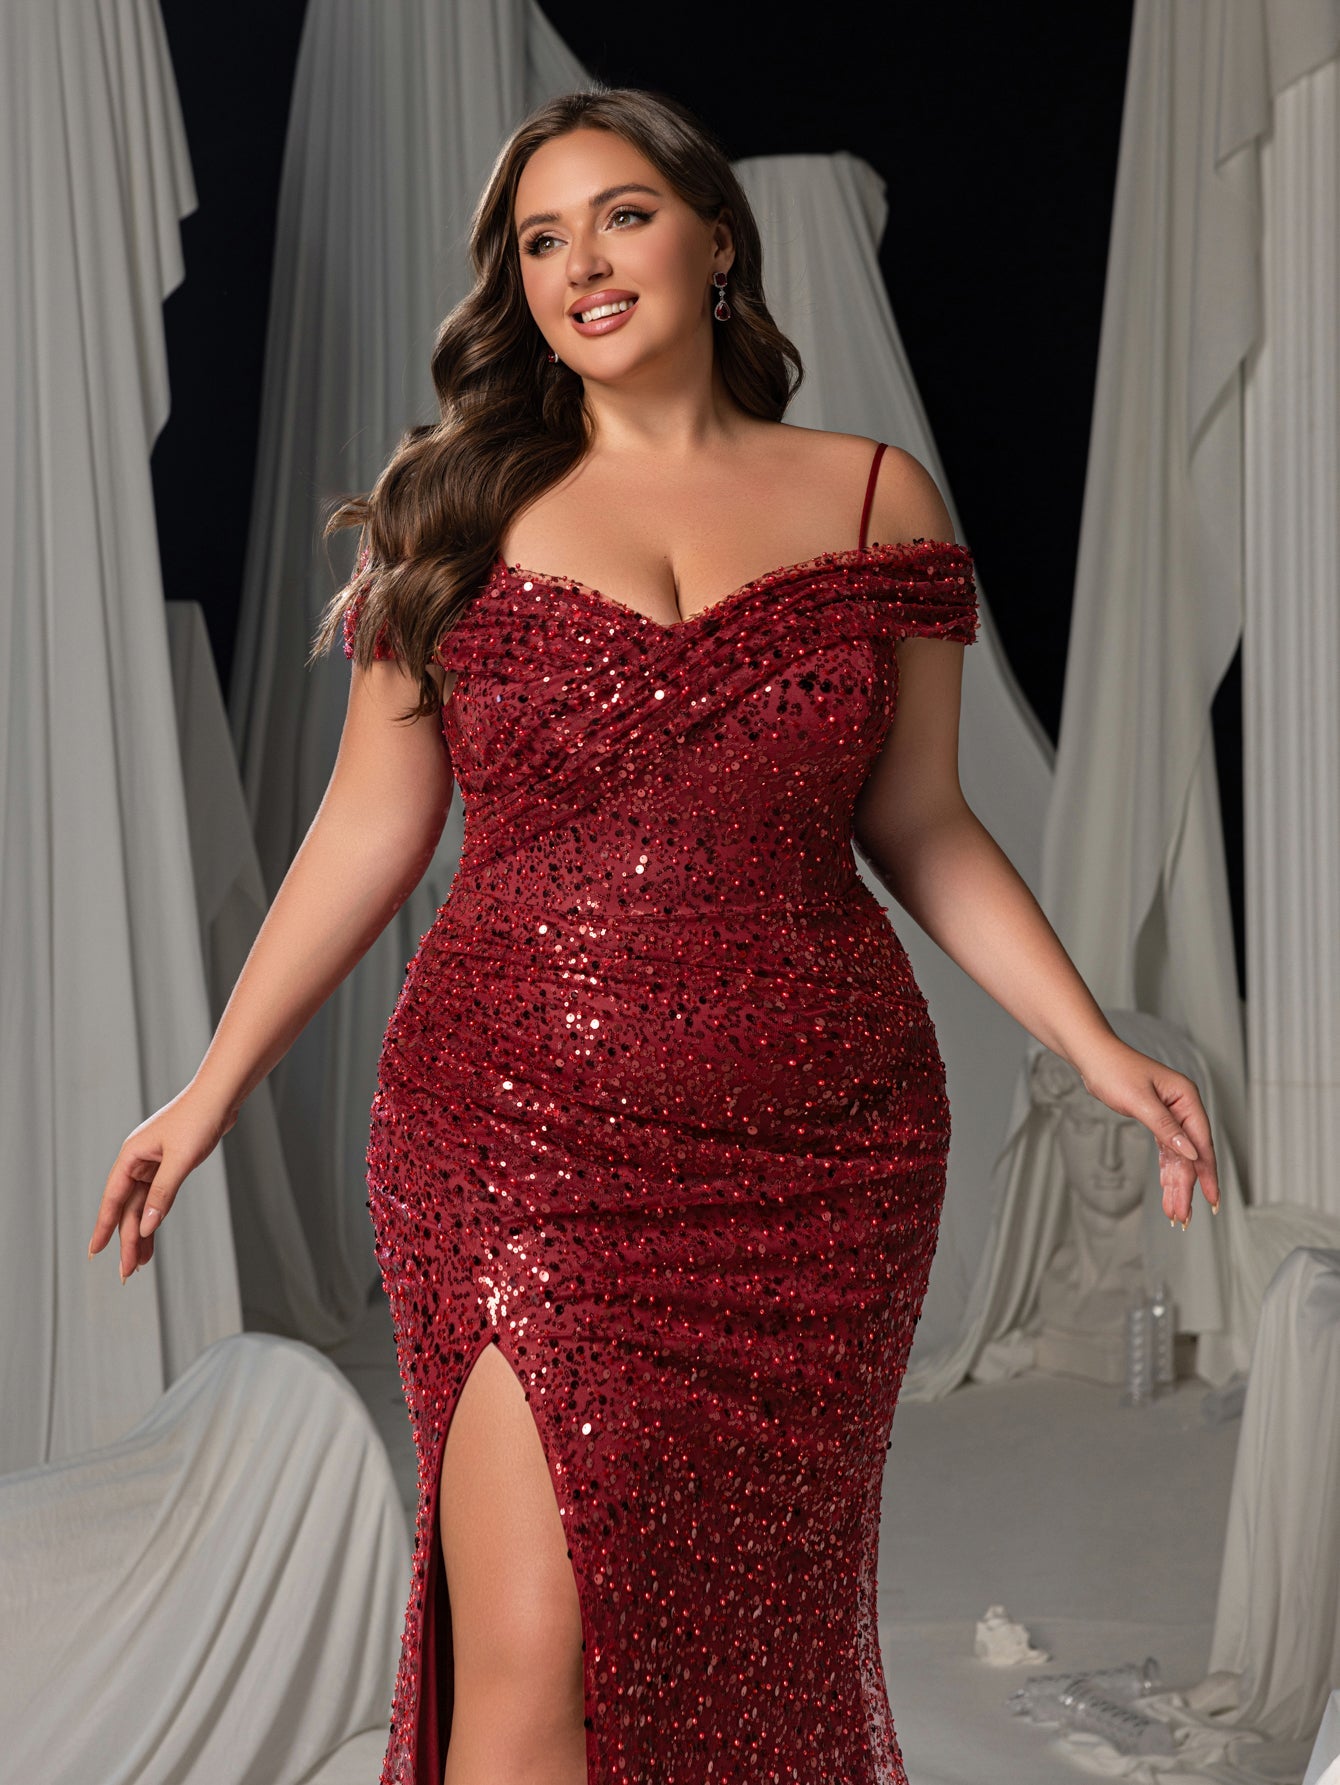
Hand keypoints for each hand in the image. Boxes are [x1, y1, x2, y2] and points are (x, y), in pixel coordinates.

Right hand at [87, 1082, 238, 1282]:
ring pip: (142, 1205)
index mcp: (131, 1156)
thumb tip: (146, 1225)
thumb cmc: (199, 1119)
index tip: (94, 1251)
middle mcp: (138, 1161)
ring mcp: (153, 1164)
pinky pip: (157, 1197)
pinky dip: (155, 1216)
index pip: (113, 1199)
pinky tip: (152, 1235)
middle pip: (128, 1207)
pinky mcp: (169, 1165)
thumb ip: (162, 1194)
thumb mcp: (180, 1160)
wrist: (220, 1096)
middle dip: (127, 1239)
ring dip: (141, 1233)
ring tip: (140, 1263)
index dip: (103, 1227)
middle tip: (126, 1272)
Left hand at [1074, 1038, 1219, 1226]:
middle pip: (1191, 1154)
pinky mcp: (1157, 1119)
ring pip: (1179, 1156)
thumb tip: (1191, 1153)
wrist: (1092, 1056)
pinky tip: (1167, 1190)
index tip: (1212, 1199)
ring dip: (1176, 1184)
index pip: (1202, 1142)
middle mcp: (1183, 1107)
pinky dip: (1167, 1170)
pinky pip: (1167, 1151)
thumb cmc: (1113, 1070)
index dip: (1207, 1173)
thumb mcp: (1139, 1101)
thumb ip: (1165, 1128)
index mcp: (1186, 1098)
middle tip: (1184, 1218)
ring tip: (1175, 1213)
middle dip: (1187, 1187)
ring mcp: (1171, 1114)